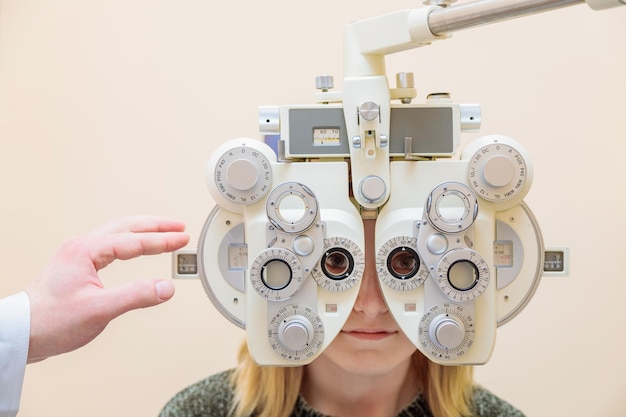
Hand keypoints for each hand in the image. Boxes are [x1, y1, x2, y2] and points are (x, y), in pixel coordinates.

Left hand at [25, 216, 189, 362]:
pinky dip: (129, 241)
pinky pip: (110, 244)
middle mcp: (81, 247)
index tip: (182, 239)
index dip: (162, 240)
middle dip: (155, 226)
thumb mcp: (100, 310)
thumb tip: (165, 287)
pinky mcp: (77, 266)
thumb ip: (136, 296)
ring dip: (142, 230)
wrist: (22, 333)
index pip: (134, 240)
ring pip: (116, 233)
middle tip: (178, 227)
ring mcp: (77, 255)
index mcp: (86, 250)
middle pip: (126, 226)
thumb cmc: (51, 321)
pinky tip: (135, 247)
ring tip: (163, 232)